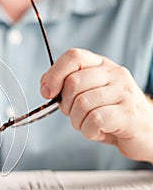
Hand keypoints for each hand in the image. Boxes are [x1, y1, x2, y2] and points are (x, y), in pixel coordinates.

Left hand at [40, 48, 152, 162]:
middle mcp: (115, 74)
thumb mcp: (89, 95)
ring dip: (77, 122)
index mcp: (102, 66)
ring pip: (81, 104)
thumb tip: (46, 86)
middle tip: (77, 115)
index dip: (54, 74)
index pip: (74, 56)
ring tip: (89, 125)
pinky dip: (89, 131)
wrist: (147, 133)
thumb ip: (68, 87)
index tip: (47, 92)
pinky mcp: (128, 113)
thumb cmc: (112, 114)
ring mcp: (124, 92)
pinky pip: (94, 120)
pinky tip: (98, 131)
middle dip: (66, 106)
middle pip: (73, 83)